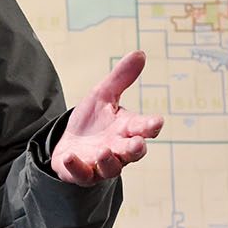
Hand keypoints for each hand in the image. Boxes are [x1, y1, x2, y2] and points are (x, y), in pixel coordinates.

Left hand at [50, 50, 164, 186]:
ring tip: (104, 151)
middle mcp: (118, 149)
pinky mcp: (82, 173)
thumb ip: (121, 78)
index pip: (143, 127)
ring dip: (109, 160)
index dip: (150, 125)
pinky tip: (71, 157)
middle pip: (132, 152)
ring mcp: (100, 164)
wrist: (69, 143)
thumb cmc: (92, 120)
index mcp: (126, 129)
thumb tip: (140, 53)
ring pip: (111, 168)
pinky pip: (81, 174)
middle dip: (135, 148)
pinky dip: (77, 167)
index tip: (157, 121)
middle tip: (138, 143)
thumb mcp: (103, 95)